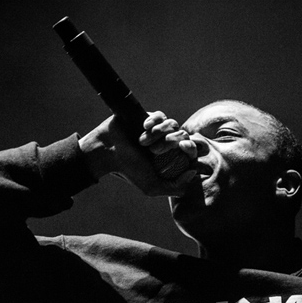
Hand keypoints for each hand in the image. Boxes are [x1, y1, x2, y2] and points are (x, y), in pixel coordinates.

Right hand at [79, 111, 197, 196]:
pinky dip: (154, 120)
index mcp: (172, 159)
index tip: (182, 148)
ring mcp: (159, 130)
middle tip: (153, 151)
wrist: (107, 151)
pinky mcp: (149, 117)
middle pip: (184, 135)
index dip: (191, 148)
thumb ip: (175, 187)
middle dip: (170, 142)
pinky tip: (143, 127)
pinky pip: (161, 115)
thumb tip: (193, 172)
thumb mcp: (152, 187)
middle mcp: (167, 144)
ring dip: (159, 132)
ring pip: (172, 124)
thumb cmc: (129, 170)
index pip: (192, 151)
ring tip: (142, 142)